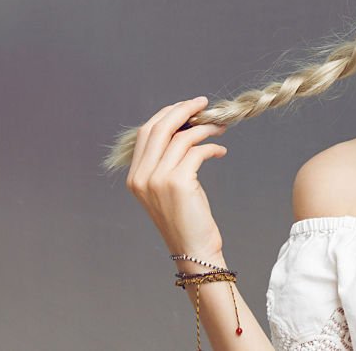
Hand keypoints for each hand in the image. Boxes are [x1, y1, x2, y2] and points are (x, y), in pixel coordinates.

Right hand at [126, 97, 228, 260]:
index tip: (187, 107)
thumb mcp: (168, 188)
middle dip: (184, 110)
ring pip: (181, 137)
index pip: (146, 132)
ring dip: (204, 128)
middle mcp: (141, 177)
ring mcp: (157, 180)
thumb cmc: (186, 219)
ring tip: (220, 129)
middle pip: (160, 127)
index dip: (168, 114)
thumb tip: (185, 126)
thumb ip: (167, 160)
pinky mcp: (178, 183)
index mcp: (135, 177)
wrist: (194, 251)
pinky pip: (197, 151)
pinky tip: (220, 151)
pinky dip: (211, 146)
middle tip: (204, 104)